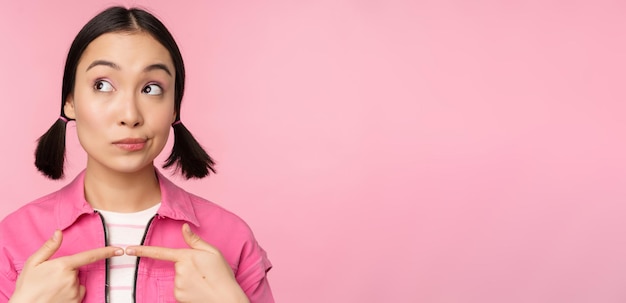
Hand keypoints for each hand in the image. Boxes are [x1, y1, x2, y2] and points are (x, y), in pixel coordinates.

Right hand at [9, 230, 122, 302]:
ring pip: (78, 282)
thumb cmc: (27, 286)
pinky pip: (78, 293)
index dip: (106, 252)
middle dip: (68, 272)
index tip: (119, 250)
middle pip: (77, 270)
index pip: (90, 256)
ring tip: (53, 288)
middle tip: (51, 279)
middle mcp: (72, 278)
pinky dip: (71, 293)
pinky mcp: (76, 302)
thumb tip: (59, 232)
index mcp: (63, 266)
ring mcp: (75, 291)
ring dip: (69, 283)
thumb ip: (49, 247)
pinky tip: (58, 296)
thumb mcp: (34, 263)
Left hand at [126, 224, 248, 302]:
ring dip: (188, 278)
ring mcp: (177, 284)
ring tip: (203, 281)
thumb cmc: (222, 274)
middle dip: (188, 267)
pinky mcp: (178, 296)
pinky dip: (187, 289)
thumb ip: (195, 241)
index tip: (128, 249)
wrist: (226, 298)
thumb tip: (185, 227)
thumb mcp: (213, 252)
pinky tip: (198, 289)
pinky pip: (179, 288)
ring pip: (178, 277)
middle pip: (177, 265)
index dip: (142, 251)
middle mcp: (179, 270)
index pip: (160, 252)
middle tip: (204, 272)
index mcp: (186, 257)